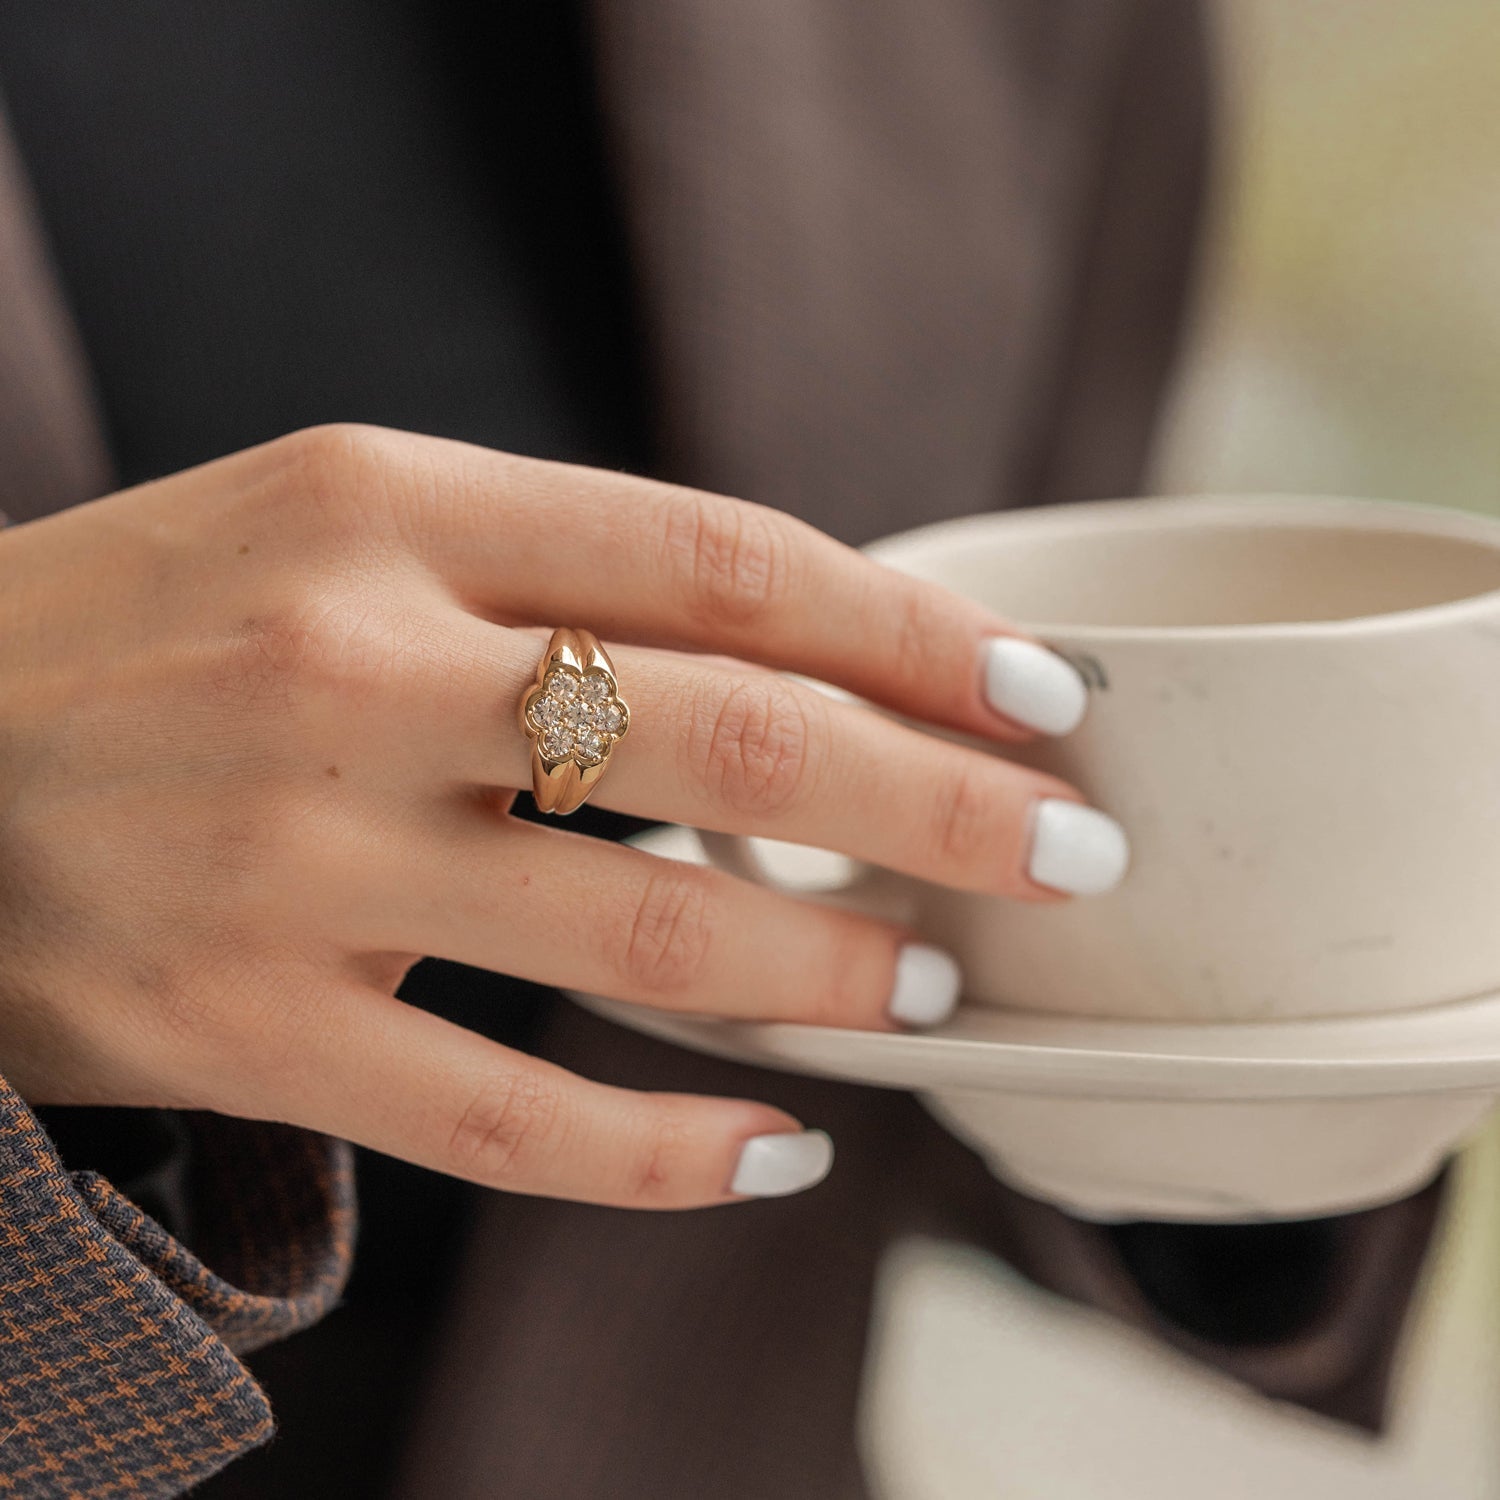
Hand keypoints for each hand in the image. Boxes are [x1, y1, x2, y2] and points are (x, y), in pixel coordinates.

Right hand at [0, 425, 1123, 1206]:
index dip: (909, 628)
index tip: (1040, 691)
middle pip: (730, 743)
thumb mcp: (338, 526)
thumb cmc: (153, 624)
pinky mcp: (243, 1034)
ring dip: (831, 975)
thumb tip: (799, 652)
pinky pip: (506, 1119)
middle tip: (1072, 853)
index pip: (719, 561)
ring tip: (941, 986)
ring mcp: (293, 865)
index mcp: (386, 510)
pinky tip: (781, 1152)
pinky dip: (668, 1156)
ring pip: (643, 941)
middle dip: (940, 803)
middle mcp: (349, 673)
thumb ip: (551, 572)